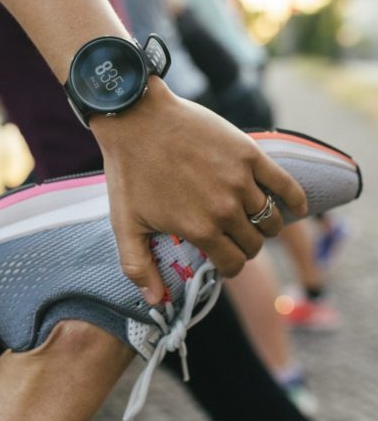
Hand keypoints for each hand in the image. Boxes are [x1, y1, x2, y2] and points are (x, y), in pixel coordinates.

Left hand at [91, 78, 306, 304]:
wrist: (136, 118)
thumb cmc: (128, 171)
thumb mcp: (125, 224)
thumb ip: (138, 267)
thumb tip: (155, 302)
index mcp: (200, 229)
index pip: (233, 264)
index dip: (228, 265)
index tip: (221, 258)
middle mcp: (226, 209)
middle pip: (254, 243)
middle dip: (244, 246)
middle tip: (231, 236)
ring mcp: (241, 180)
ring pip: (270, 219)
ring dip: (264, 225)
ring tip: (250, 219)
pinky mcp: (249, 154)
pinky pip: (286, 185)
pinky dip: (295, 200)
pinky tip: (295, 207)